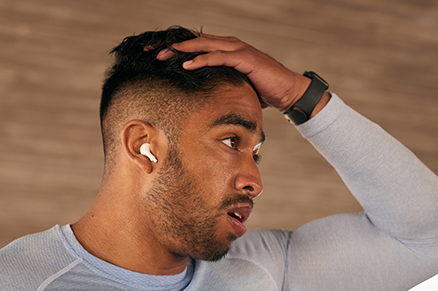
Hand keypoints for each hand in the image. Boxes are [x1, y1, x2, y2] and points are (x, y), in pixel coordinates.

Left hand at [157, 33, 310, 112]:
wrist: (286, 92)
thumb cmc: (261, 91)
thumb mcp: (234, 88)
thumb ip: (218, 87)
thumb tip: (201, 102)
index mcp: (224, 51)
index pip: (195, 46)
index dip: (175, 49)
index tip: (154, 55)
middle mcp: (229, 45)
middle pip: (194, 41)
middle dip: (171, 46)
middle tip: (150, 51)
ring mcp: (237, 49)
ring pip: (204, 44)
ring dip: (182, 50)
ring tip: (163, 55)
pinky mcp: (245, 58)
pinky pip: (219, 56)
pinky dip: (202, 59)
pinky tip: (188, 64)